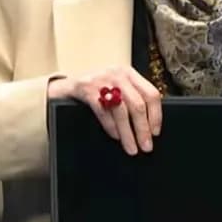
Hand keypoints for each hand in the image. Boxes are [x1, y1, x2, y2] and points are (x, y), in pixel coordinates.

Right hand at [48, 67, 162, 155]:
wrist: (64, 86)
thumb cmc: (96, 90)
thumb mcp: (116, 87)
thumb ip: (131, 98)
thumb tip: (149, 126)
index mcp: (130, 74)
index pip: (151, 94)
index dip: (156, 115)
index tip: (156, 132)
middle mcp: (118, 74)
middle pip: (138, 104)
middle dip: (143, 129)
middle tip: (146, 146)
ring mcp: (102, 80)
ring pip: (121, 110)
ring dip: (128, 133)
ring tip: (132, 148)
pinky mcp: (86, 88)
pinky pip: (103, 111)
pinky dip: (111, 127)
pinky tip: (116, 137)